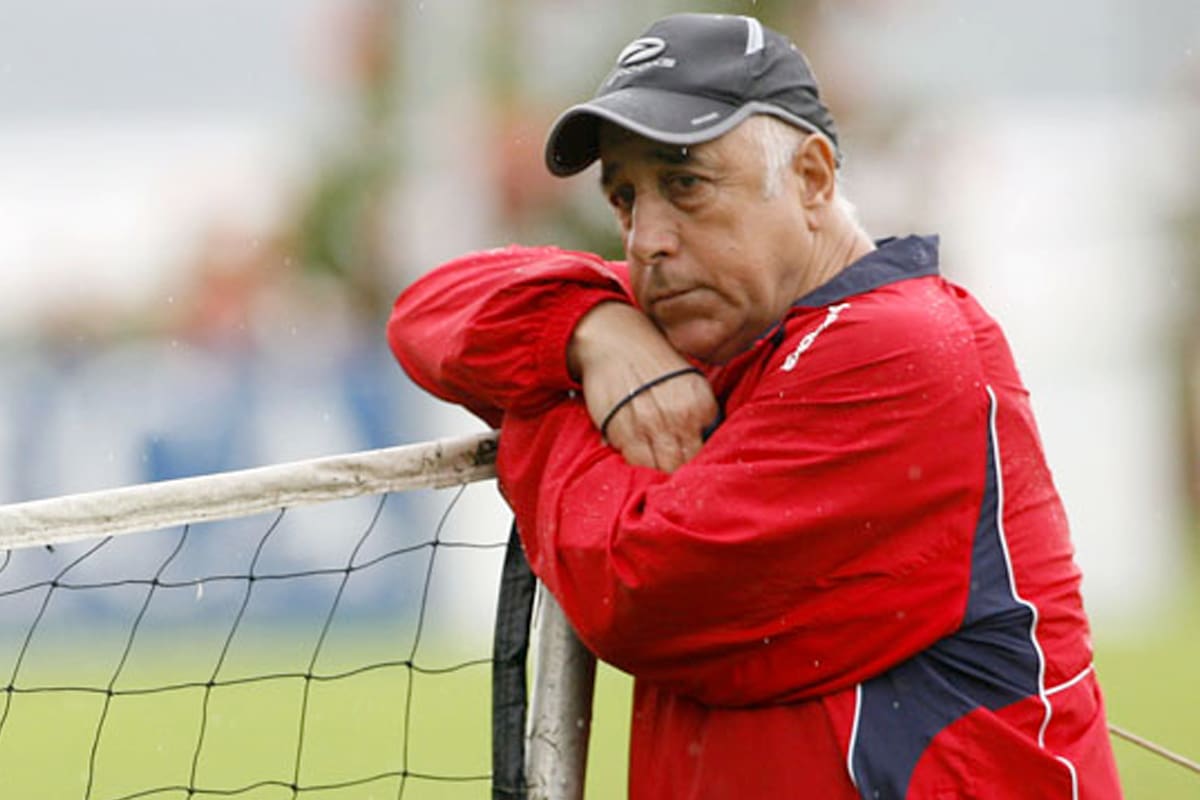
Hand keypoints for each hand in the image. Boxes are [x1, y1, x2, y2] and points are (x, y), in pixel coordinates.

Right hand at [568, 302, 717, 472]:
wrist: (616, 343)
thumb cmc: (655, 364)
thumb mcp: (690, 382)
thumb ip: (703, 414)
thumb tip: (707, 444)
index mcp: (700, 403)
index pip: (709, 449)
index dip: (701, 459)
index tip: (693, 461)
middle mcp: (679, 416)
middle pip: (687, 463)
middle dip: (682, 468)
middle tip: (675, 468)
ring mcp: (650, 425)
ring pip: (663, 468)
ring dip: (661, 470)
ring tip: (658, 464)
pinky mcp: (622, 430)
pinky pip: (636, 462)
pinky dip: (639, 464)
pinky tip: (640, 454)